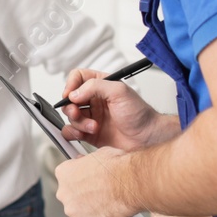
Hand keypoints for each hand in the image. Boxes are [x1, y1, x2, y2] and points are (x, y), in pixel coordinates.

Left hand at [54, 147, 139, 216]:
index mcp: (63, 173)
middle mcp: (64, 193)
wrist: (128, 183)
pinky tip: (110, 211)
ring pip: (80, 211)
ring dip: (90, 208)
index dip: (80, 177)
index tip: (88, 179)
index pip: (66, 176)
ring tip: (107, 201)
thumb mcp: (99, 154)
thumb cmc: (116, 168)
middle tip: (99, 191)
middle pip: (71, 195)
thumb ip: (88, 163)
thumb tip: (92, 165)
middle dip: (83, 194)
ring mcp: (73, 211)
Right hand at [59, 68, 174, 151]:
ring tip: (94, 127)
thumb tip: (74, 93)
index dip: (71, 85)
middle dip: (71, 107)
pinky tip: (84, 135)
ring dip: (78, 123)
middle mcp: (95, 100)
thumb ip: (95, 87)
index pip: (78, 78)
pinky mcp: (89, 134)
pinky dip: (73, 134)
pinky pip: (71, 132)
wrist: (147, 139)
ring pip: (70, 117)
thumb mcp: (119, 92)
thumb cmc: (139, 114)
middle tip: (78, 113)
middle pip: (70, 99)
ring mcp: (91, 117)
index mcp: (102, 86)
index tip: (70, 95)